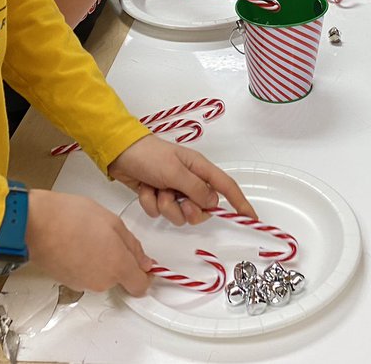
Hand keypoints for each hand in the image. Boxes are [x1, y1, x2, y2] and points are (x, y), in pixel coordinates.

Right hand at [25, 189, 154, 294]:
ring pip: (102, 276)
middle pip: (121, 278)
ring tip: (90, 236)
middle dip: (120, 260)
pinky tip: (78, 243)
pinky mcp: (68, 282)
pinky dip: (85, 263)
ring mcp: (83, 284)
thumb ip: (133, 246)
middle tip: (110, 236)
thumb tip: (144, 261)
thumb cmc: (71, 217)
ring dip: (101, 260)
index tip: (144, 263)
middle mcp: (101, 281)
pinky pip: (85, 275)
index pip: (140, 286)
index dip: (144, 274)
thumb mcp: (113, 222)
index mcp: (117, 266)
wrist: (36, 223)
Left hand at [108, 134, 256, 225]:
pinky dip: (151, 203)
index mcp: (200, 169)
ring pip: (179, 213)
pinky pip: (161, 212)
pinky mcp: (159, 196)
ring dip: (165, 205)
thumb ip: (196, 189)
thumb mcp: (175, 171)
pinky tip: (145, 189)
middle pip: (202, 208)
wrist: (120, 153)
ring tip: (156, 190)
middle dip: (188, 210)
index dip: (240, 203)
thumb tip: (213, 203)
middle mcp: (190, 180)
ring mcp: (174, 189)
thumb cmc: (150, 156)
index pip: (226, 187)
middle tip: (176, 200)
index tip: (250, 218)